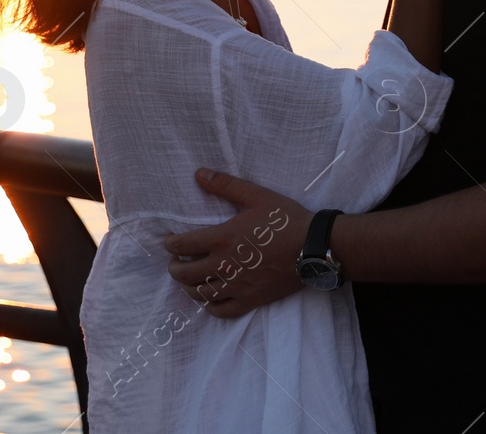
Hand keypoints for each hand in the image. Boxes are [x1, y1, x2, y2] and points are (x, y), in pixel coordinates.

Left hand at [163, 169, 309, 317]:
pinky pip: (219, 311)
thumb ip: (226, 185)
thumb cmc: (287, 220)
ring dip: (188, 286)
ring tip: (191, 277)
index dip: (170, 243)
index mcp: (222, 239)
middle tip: (177, 260)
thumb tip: (199, 174)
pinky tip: (210, 297)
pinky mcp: (249, 300)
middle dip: (174, 266)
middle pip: (183, 274)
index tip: (172, 240)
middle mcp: (224, 266)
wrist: (315, 248)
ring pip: (198, 294)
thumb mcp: (258, 196)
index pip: (181, 246)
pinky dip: (209, 305)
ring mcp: (236, 286)